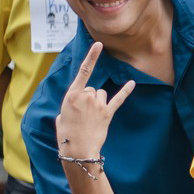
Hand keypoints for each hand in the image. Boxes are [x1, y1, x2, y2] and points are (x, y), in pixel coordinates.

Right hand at [55, 42, 133, 158]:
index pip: (83, 71)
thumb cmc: (66, 135)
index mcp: (71, 95)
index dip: (91, 57)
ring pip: (102, 94)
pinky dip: (125, 91)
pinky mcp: (107, 113)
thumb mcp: (61, 117)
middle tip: (83, 114)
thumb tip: (75, 108)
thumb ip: (69, 106)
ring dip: (98, 102)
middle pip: (92, 88)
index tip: (99, 44)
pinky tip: (132, 83)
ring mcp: (97, 104)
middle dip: (89, 98)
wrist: (77, 149)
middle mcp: (85, 96)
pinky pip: (118, 99)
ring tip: (92, 116)